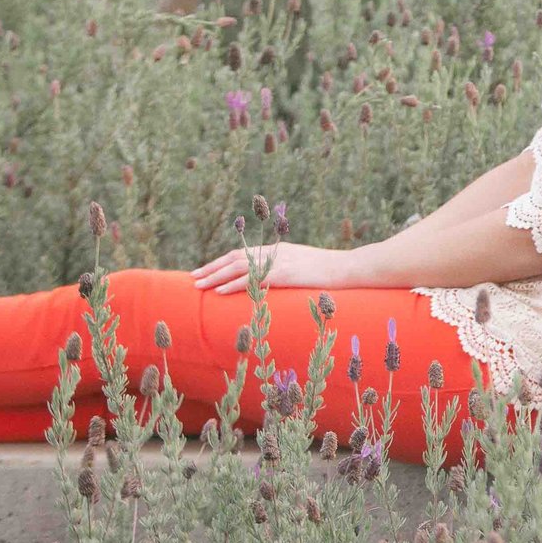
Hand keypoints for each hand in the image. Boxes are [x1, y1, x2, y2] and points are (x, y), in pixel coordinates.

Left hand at [191, 242, 346, 294]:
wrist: (349, 268)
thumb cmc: (332, 272)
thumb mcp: (307, 266)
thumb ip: (290, 269)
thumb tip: (279, 282)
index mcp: (278, 250)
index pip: (243, 254)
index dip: (222, 262)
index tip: (206, 270)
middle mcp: (274, 253)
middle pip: (234, 258)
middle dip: (211, 268)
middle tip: (192, 278)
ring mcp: (278, 262)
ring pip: (237, 267)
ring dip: (215, 277)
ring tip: (198, 286)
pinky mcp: (282, 274)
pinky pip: (251, 279)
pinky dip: (232, 285)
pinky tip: (218, 292)